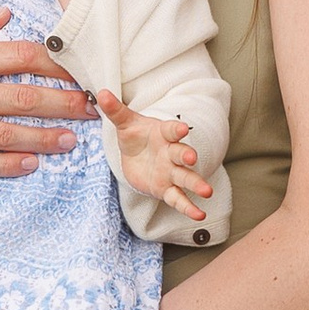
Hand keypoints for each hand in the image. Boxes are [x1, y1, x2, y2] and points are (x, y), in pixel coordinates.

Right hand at [0, 5, 89, 180]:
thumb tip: (3, 14)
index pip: (16, 56)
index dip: (53, 64)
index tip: (78, 70)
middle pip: (20, 98)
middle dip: (62, 104)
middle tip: (91, 108)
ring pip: (4, 133)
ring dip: (43, 137)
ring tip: (72, 141)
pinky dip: (6, 164)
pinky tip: (31, 164)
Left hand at [94, 88, 209, 221]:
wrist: (136, 155)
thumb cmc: (135, 136)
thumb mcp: (124, 123)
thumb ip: (115, 110)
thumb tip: (100, 93)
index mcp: (163, 133)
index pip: (171, 130)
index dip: (176, 129)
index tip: (182, 129)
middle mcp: (171, 153)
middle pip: (182, 154)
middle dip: (188, 156)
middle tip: (193, 159)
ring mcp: (171, 172)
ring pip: (185, 177)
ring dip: (196, 184)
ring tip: (207, 192)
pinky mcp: (167, 189)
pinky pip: (179, 198)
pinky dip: (188, 207)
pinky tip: (199, 216)